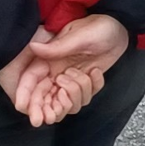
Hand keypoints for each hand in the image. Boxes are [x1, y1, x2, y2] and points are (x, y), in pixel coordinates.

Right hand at [0, 13, 131, 126]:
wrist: (120, 28)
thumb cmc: (99, 27)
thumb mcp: (80, 36)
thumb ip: (58, 47)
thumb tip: (33, 47)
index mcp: (49, 58)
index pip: (31, 79)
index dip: (25, 94)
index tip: (24, 108)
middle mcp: (56, 71)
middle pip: (43, 96)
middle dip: (43, 108)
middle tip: (48, 118)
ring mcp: (71, 78)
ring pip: (65, 100)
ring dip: (76, 94)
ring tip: (85, 76)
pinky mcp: (85, 83)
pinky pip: (85, 97)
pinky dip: (92, 89)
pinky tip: (96, 72)